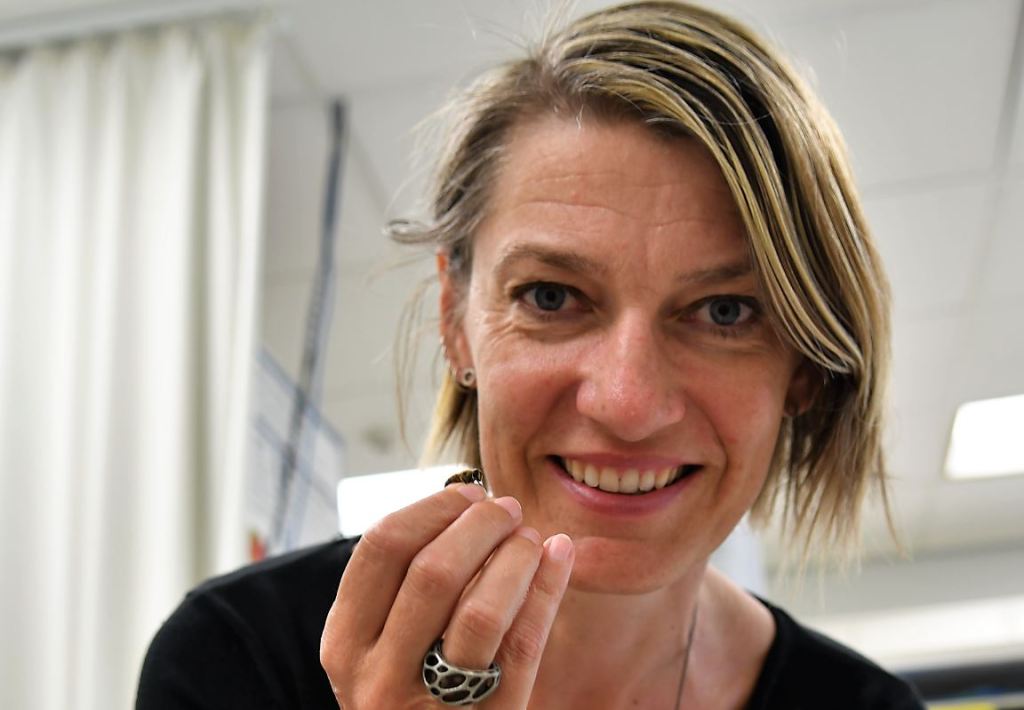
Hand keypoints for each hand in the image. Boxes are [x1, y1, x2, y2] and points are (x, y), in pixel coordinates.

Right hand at [320, 483, 574, 708]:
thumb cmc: (413, 690)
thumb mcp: (383, 645)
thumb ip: (407, 584)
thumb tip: (469, 499)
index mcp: (345, 644)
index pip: (383, 548)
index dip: (431, 508)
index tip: (467, 493)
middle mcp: (377, 678)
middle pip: (434, 571)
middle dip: (479, 524)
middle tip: (508, 507)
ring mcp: (431, 707)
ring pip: (482, 611)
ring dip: (515, 557)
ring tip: (532, 537)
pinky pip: (523, 646)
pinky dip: (547, 589)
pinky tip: (560, 556)